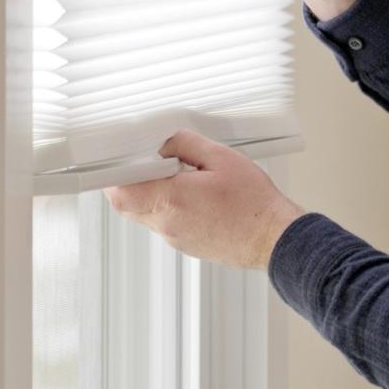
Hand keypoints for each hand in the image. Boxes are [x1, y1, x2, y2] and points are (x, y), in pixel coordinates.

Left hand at [104, 130, 306, 269]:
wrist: (274, 239)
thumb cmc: (254, 204)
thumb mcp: (221, 158)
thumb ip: (186, 144)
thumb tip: (165, 143)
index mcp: (172, 200)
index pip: (121, 192)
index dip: (114, 174)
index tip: (122, 159)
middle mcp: (168, 224)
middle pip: (127, 204)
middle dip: (130, 181)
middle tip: (147, 163)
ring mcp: (175, 238)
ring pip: (144, 214)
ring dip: (150, 194)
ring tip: (178, 177)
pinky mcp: (185, 245)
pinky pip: (163, 223)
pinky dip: (167, 207)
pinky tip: (191, 195)